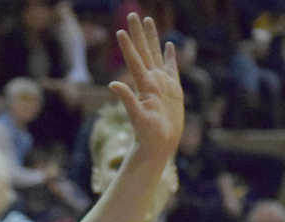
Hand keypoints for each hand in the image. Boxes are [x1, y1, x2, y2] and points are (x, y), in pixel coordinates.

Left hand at [108, 13, 183, 165]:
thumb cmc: (147, 135)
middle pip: (144, 51)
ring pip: (155, 54)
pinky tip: (169, 45)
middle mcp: (151, 80)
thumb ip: (127, 99)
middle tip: (132, 14)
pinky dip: (170, 56)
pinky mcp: (172, 90)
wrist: (159, 145)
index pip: (134, 60)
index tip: (120, 30)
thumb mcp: (137, 117)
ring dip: (152, 38)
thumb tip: (113, 84)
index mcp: (143, 85)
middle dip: (138, 32)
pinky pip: (171, 68)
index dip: (128, 45)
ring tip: (148, 20)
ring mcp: (161, 83)